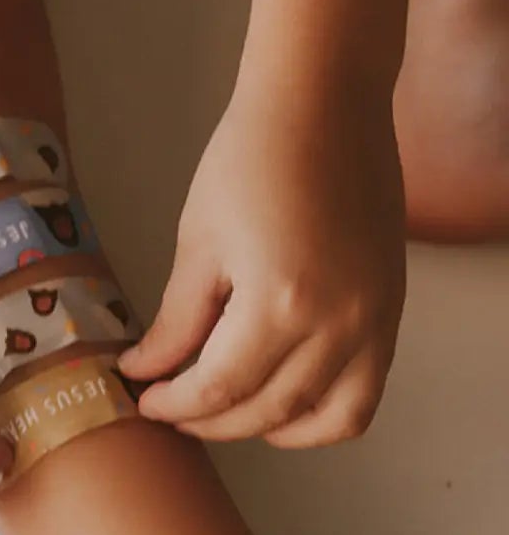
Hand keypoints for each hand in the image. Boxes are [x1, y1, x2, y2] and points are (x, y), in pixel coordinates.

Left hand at [117, 83, 405, 445]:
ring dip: (267, 427)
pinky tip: (279, 402)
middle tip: (169, 407)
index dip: (174, 404)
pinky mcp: (391, 312)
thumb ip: (177, 321)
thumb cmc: (250, 161)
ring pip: (324, 419)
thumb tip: (145, 371)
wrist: (323, 107)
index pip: (219, 389)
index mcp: (280, 304)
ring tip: (221, 413)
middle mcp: (338, 324)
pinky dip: (322, 415)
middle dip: (210, 420)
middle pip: (268, 410)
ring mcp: (375, 322)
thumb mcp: (198, 245)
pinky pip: (364, 394)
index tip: (143, 399)